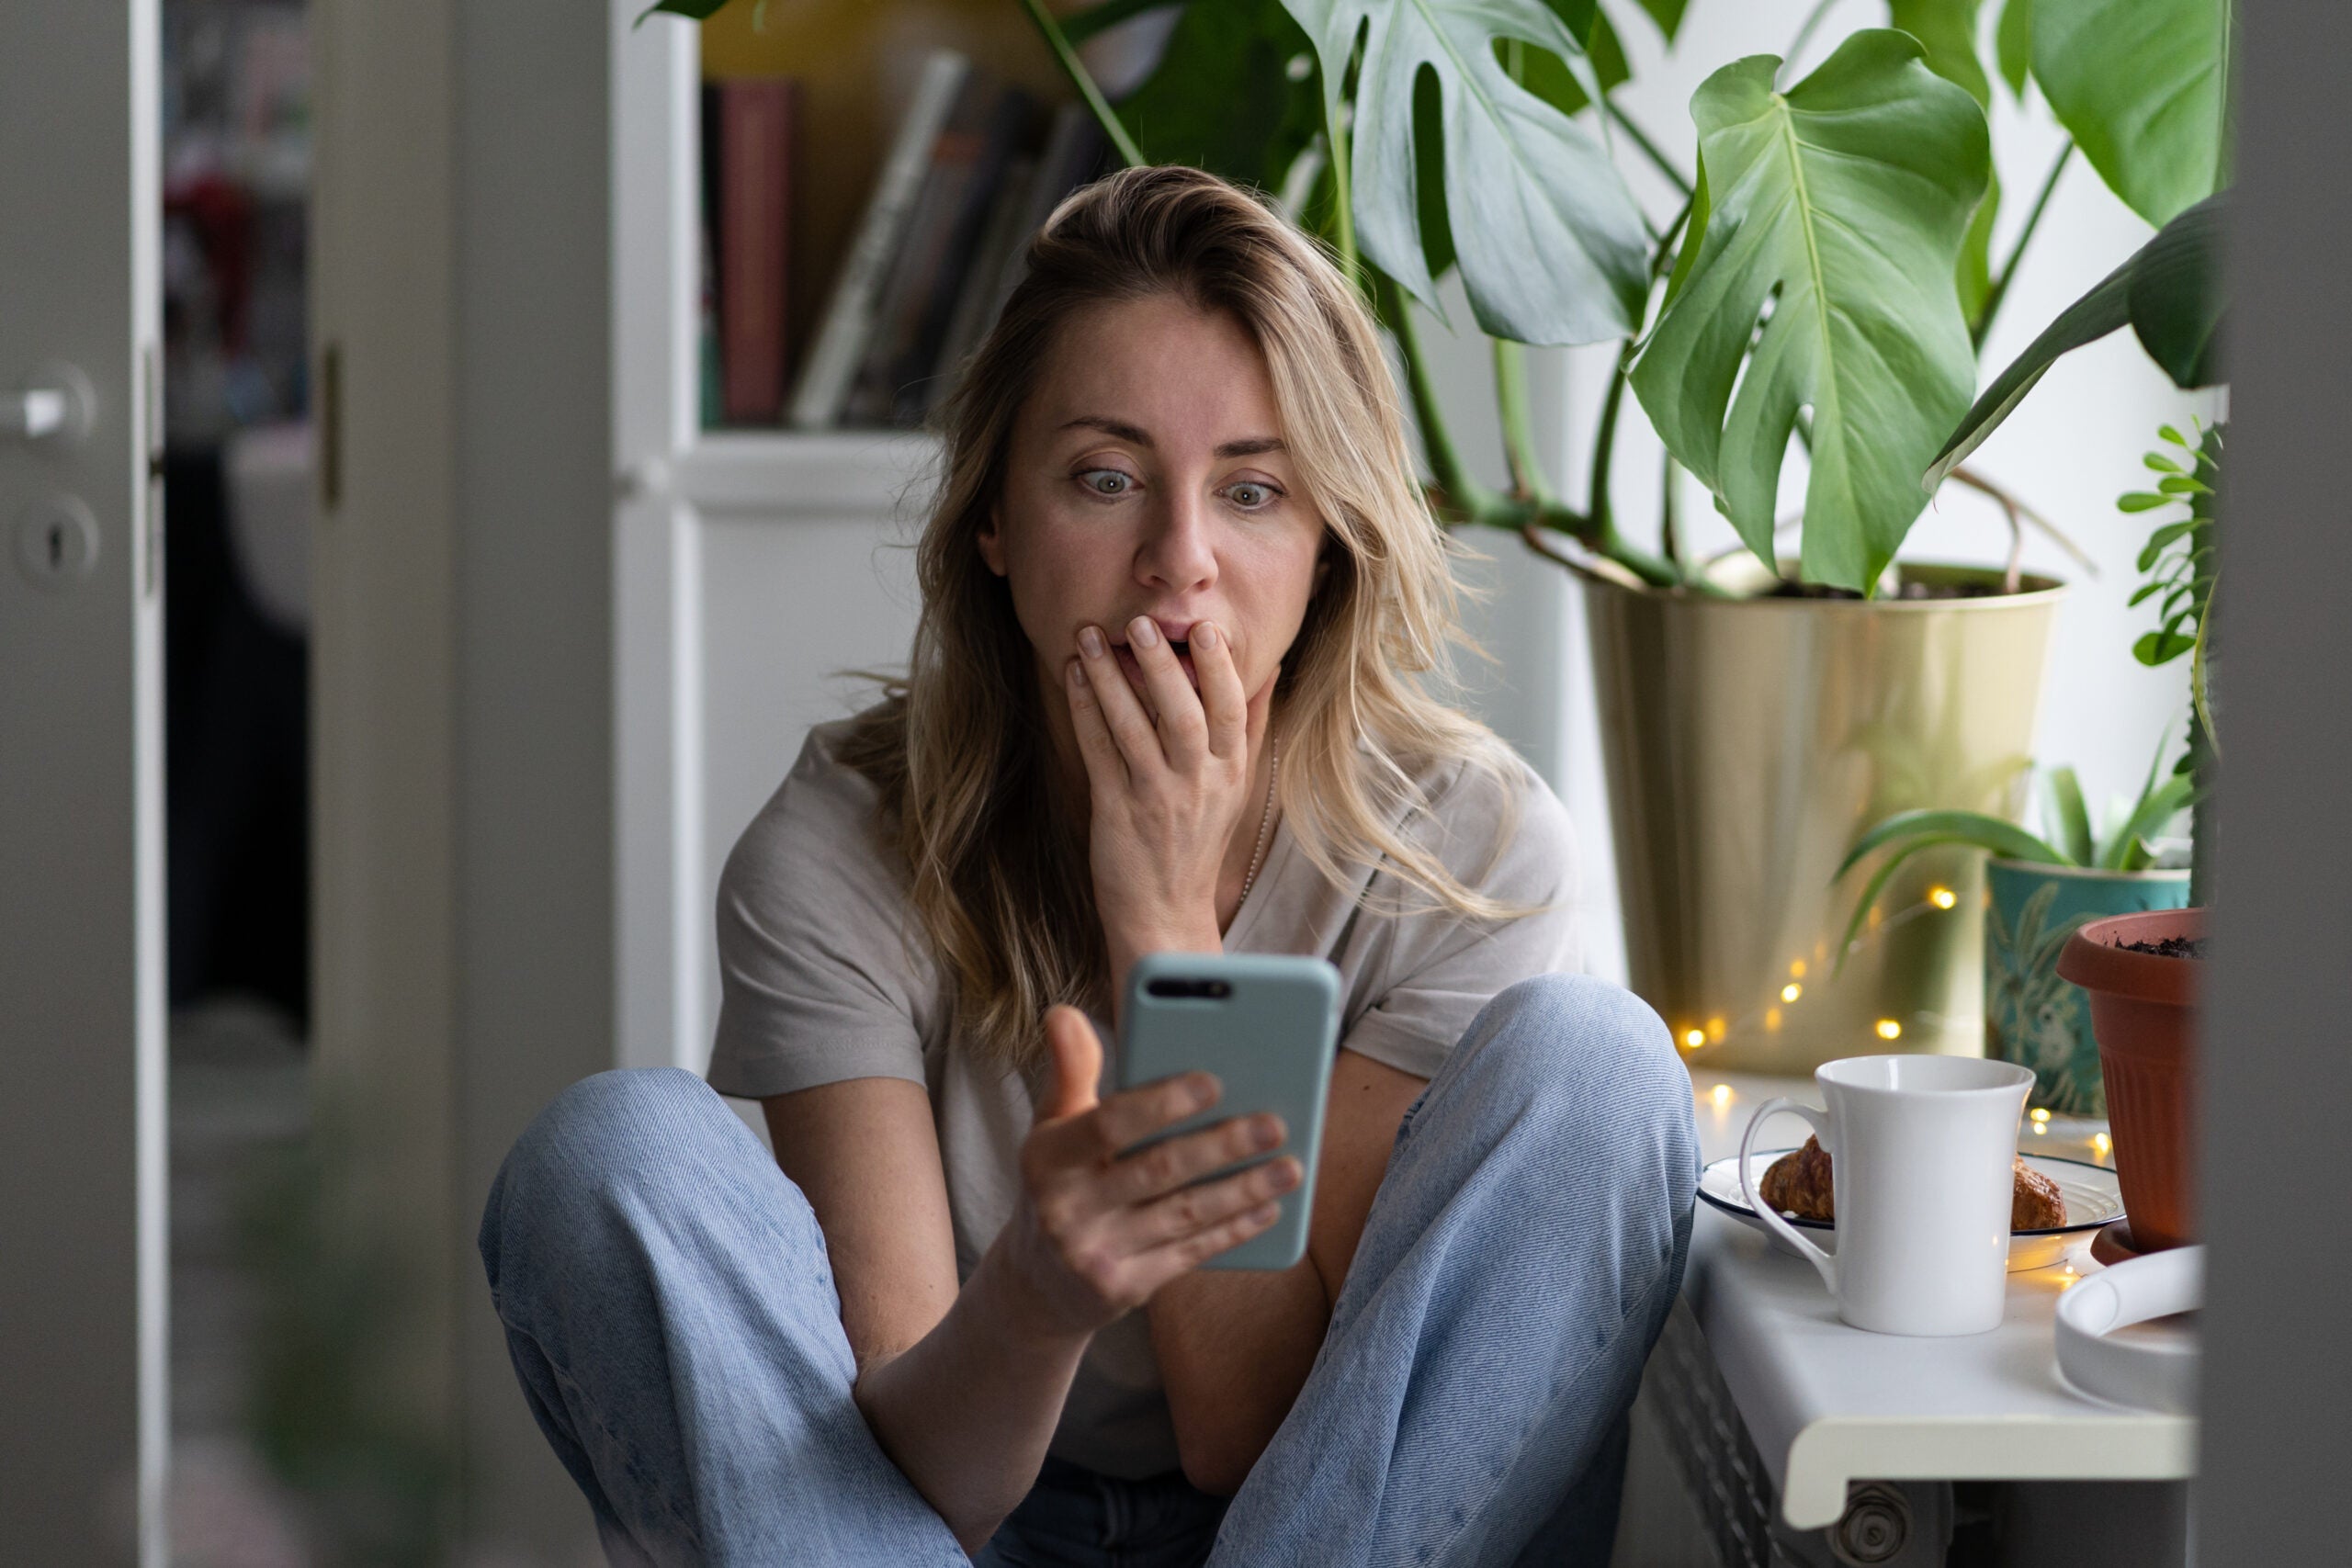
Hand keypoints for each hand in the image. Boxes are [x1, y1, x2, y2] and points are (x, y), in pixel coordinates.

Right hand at [1000, 1006, 1300, 1336]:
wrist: (1038, 1285)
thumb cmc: (1059, 1183)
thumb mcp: (1051, 1127)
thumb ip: (1069, 1070)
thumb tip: (1065, 1011)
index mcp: (1047, 1157)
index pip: (1109, 1124)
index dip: (1162, 1103)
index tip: (1214, 1082)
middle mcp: (1065, 1208)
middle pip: (1159, 1169)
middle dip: (1222, 1146)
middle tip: (1275, 1123)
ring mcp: (1094, 1254)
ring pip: (1183, 1214)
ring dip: (1243, 1190)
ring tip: (1291, 1166)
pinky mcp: (1124, 1288)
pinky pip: (1190, 1253)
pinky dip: (1233, 1230)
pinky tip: (1269, 1208)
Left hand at [1064, 616, 1273, 974]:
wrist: (1164, 914)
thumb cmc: (1197, 842)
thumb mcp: (1235, 787)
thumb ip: (1250, 727)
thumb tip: (1270, 669)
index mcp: (1231, 773)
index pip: (1231, 711)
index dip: (1219, 668)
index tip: (1205, 628)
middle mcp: (1199, 784)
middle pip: (1184, 714)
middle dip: (1161, 665)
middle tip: (1140, 622)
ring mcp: (1156, 798)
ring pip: (1134, 727)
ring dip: (1111, 677)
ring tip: (1090, 636)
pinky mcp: (1116, 812)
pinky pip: (1099, 752)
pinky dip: (1086, 710)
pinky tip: (1074, 677)